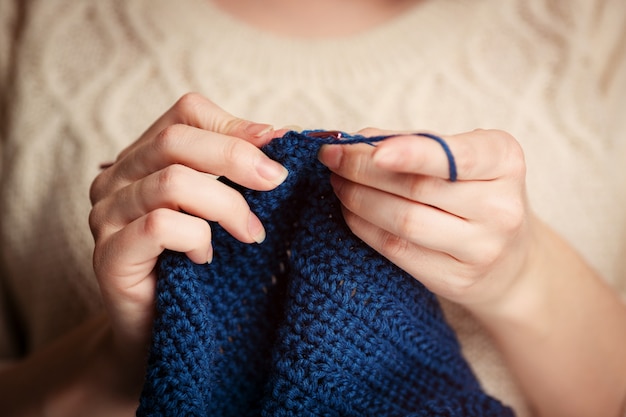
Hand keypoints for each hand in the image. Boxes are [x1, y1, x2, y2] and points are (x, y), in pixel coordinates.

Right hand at [88, 93, 287, 358]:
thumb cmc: (197, 265)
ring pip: (172, 182)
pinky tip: (205, 258)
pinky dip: (196, 238)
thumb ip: (238, 171)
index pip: (186, 113)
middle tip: (277, 182)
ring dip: (226, 206)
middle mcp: (116, 178)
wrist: (160, 331)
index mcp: (145, 158)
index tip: (276, 149)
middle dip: (237, 158)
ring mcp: (105, 215)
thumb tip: (280, 135)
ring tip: (251, 234)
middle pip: (176, 140)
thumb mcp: (220, 208)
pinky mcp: (108, 255)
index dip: (234, 126)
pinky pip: (160, 226)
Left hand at [318, 128, 532, 312]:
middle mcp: (501, 207)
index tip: (372, 149)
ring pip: (404, 222)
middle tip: (331, 157)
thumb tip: (355, 140)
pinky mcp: (457, 280)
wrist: (510, 260)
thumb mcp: (460, 159)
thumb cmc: (474, 194)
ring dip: (358, 199)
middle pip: (417, 188)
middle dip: (363, 169)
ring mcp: (481, 249)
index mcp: (505, 161)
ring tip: (338, 182)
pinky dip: (364, 227)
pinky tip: (350, 211)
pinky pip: (398, 250)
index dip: (412, 153)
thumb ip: (413, 143)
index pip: (456, 157)